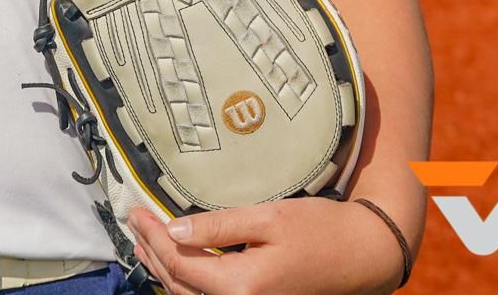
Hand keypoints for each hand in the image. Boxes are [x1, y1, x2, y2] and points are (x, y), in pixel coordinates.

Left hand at [127, 197, 405, 294]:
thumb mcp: (269, 218)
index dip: (152, 236)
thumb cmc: (322, 232)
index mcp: (242, 285)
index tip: (136, 212)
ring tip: (146, 242)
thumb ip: (218, 226)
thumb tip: (174, 229)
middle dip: (151, 253)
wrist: (364, 257)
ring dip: (164, 270)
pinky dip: (186, 281)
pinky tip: (178, 263)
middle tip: (134, 223)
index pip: (179, 261)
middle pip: (179, 284)